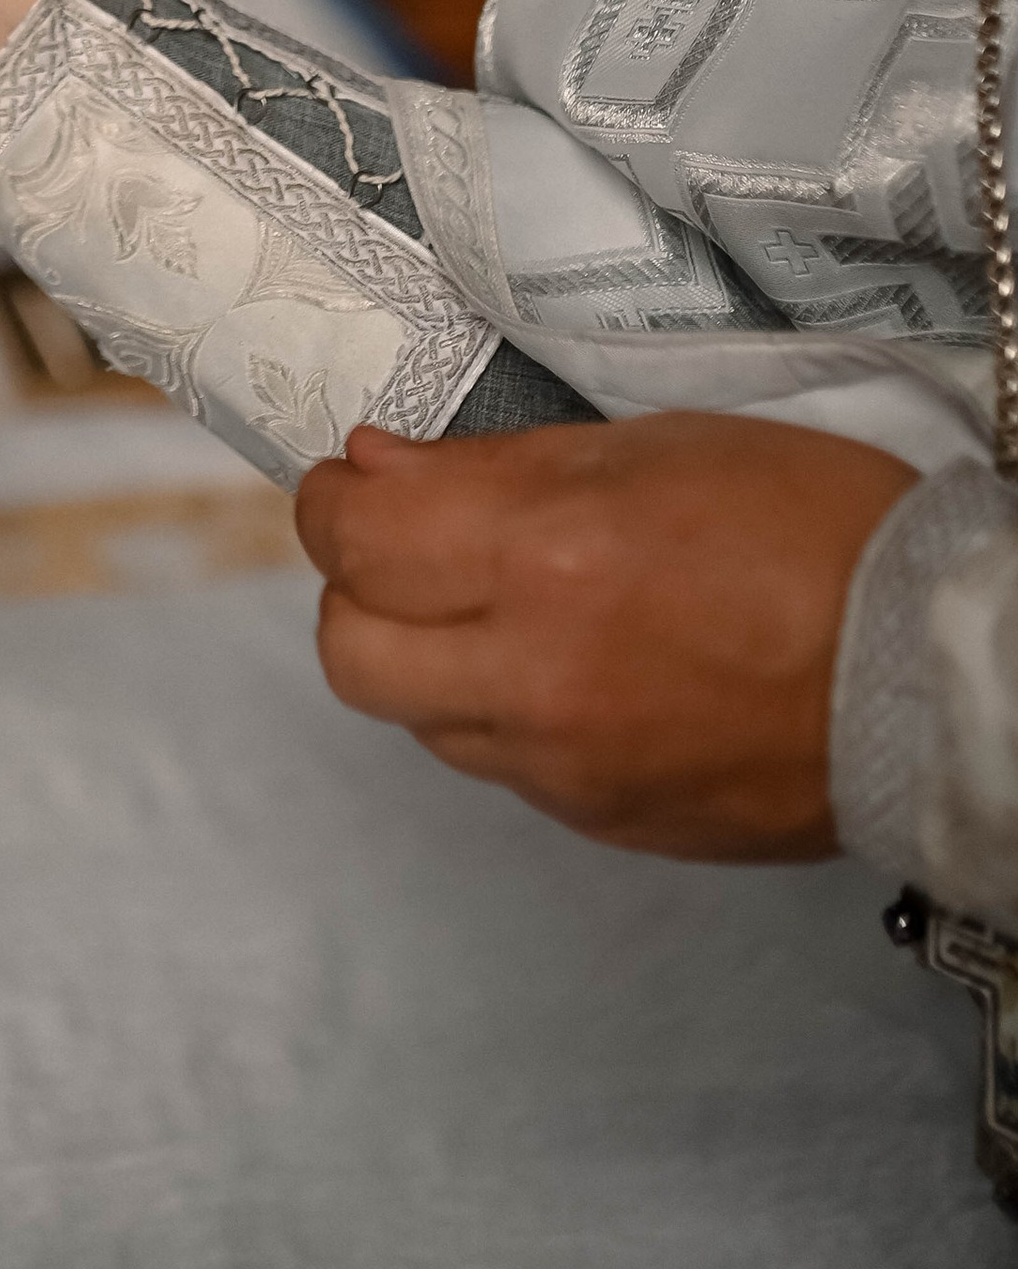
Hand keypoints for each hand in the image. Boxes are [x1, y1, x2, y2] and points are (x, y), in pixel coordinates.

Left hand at [296, 412, 919, 860]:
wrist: (934, 672)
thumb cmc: (815, 528)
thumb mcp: (655, 447)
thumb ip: (495, 467)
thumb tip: (376, 470)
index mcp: (545, 556)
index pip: (353, 541)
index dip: (334, 503)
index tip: (355, 483)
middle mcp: (534, 674)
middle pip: (348, 650)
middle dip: (357, 590)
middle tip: (408, 548)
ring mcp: (564, 765)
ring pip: (416, 717)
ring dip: (425, 657)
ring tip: (502, 607)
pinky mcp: (602, 821)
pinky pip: (498, 769)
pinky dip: (501, 715)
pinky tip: (569, 670)